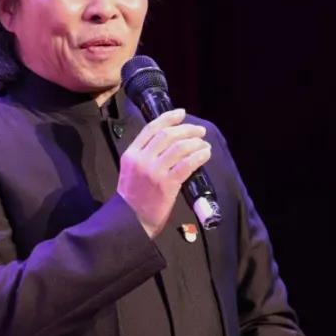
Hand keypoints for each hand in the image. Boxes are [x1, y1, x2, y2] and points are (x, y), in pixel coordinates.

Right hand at [117, 108, 210, 237]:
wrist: (130, 221)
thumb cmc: (133, 197)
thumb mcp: (131, 170)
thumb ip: (144, 155)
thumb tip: (170, 141)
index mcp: (131, 154)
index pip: (151, 128)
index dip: (168, 118)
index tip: (181, 113)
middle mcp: (142, 159)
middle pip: (168, 135)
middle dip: (187, 130)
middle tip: (200, 131)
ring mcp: (154, 172)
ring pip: (179, 147)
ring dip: (196, 143)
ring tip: (204, 144)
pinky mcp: (166, 185)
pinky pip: (187, 164)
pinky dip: (199, 156)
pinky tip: (206, 154)